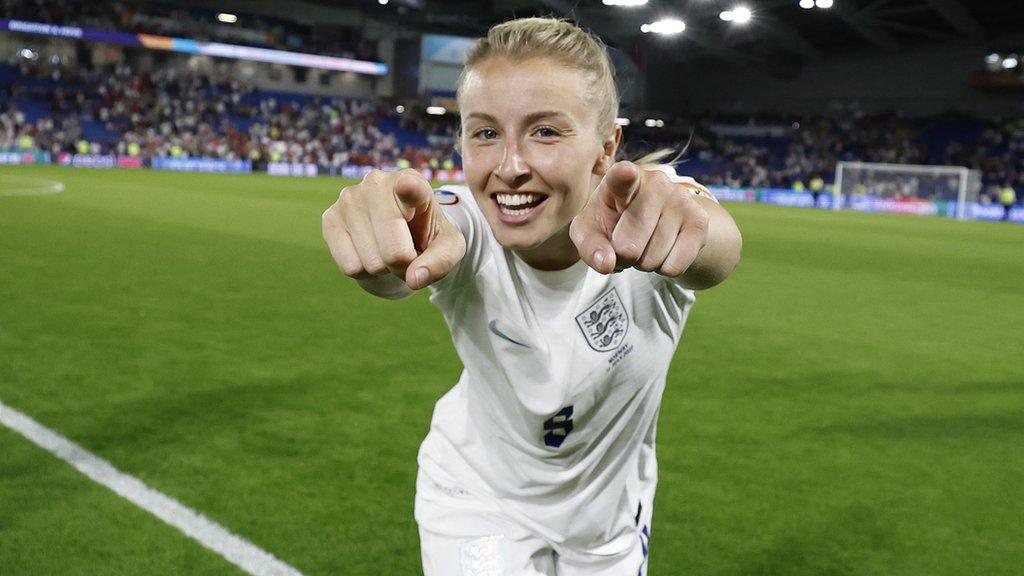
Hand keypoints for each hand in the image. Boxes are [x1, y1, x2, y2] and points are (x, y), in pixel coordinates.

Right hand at [322, 169, 465, 289]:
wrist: (399, 234)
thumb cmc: (426, 236)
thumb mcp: (448, 248)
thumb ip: (441, 262)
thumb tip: (413, 279)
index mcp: (413, 183)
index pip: (411, 187)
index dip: (409, 190)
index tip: (406, 187)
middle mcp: (377, 183)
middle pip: (393, 252)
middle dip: (403, 265)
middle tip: (407, 252)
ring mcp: (349, 199)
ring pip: (371, 263)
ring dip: (383, 269)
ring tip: (387, 249)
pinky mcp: (330, 218)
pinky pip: (350, 266)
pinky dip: (363, 272)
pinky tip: (368, 252)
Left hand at [569, 161, 709, 276]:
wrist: (655, 223)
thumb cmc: (612, 223)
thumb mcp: (590, 232)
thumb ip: (590, 247)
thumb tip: (607, 263)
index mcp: (620, 179)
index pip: (621, 177)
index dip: (624, 177)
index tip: (626, 172)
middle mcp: (655, 182)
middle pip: (628, 246)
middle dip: (622, 257)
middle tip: (624, 244)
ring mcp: (680, 199)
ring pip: (652, 259)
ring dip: (644, 263)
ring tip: (645, 243)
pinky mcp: (699, 221)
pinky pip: (674, 266)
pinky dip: (664, 268)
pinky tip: (663, 250)